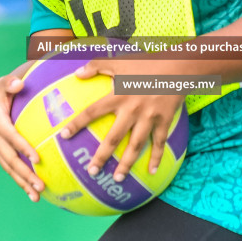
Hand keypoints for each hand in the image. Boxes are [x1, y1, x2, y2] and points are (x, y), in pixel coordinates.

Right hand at [0, 65, 43, 201]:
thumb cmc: (2, 90)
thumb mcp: (4, 83)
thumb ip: (10, 82)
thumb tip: (18, 84)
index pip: (11, 136)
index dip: (23, 147)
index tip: (38, 159)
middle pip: (10, 159)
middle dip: (25, 174)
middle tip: (41, 185)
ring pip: (9, 168)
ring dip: (23, 183)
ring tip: (37, 196)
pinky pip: (10, 168)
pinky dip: (20, 181)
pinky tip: (33, 193)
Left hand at [63, 59, 184, 180]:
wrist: (178, 66)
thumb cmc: (146, 62)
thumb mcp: (120, 61)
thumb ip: (96, 66)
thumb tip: (76, 74)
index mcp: (118, 96)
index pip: (92, 111)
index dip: (77, 123)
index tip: (64, 136)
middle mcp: (132, 110)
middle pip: (113, 138)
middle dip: (102, 156)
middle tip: (92, 171)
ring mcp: (149, 118)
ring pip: (135, 146)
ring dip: (126, 164)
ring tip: (118, 179)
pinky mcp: (164, 121)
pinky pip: (159, 143)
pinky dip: (156, 158)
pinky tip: (151, 172)